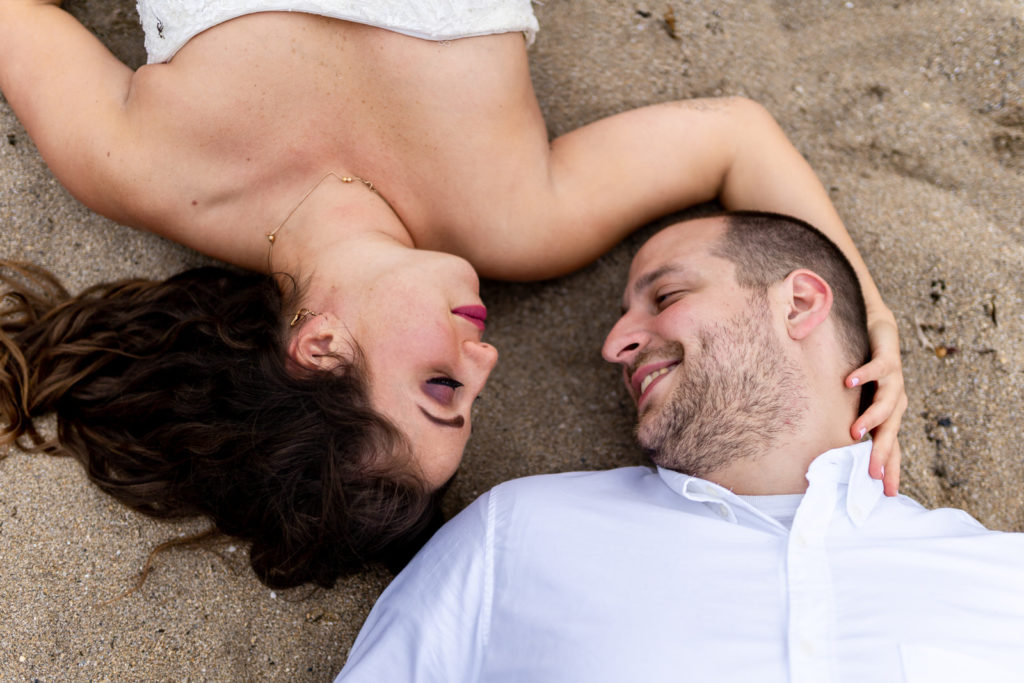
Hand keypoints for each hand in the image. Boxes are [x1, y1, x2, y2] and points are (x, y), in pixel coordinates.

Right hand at [846, 307, 905, 495]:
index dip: (891, 468)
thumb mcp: (858, 400)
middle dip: (882, 454)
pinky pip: (876, 369)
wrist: (881, 331)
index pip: (891, 446)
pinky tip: (849, 380)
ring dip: (872, 418)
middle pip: (891, 432)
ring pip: (887, 404)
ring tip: (855, 431)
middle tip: (872, 473)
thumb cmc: (867, 370)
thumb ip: (850, 420)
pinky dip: (863, 375)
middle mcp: (895, 401)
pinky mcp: (888, 359)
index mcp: (888, 414)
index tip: (888, 493)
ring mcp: (894, 381)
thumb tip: (833, 444)